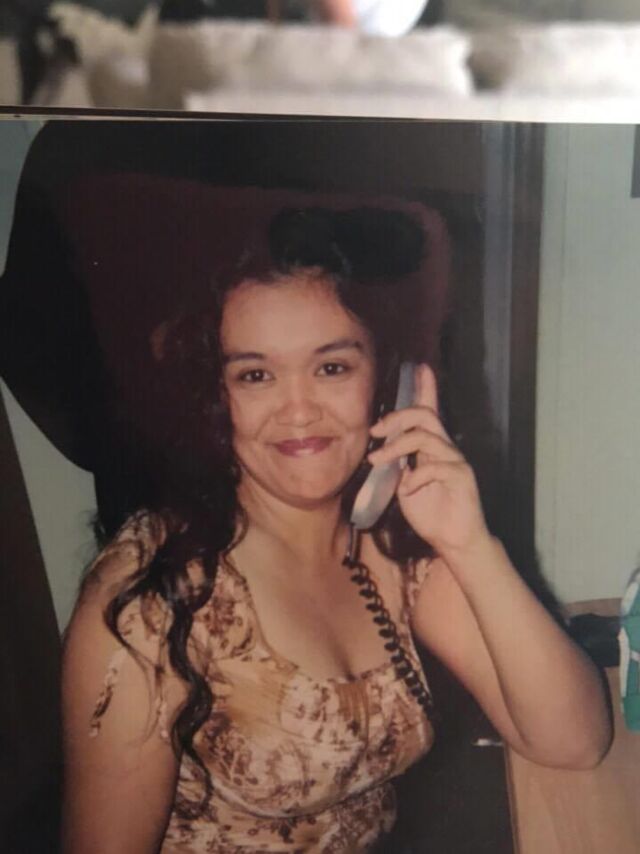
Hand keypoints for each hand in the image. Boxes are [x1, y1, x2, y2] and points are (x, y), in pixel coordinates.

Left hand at [367, 364, 489, 560]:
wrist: (454, 541)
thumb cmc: (431, 513)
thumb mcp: (405, 486)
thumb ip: (397, 466)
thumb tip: (382, 452)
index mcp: (431, 448)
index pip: (429, 411)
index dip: (426, 388)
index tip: (419, 367)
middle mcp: (445, 448)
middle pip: (425, 415)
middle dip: (397, 417)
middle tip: (375, 431)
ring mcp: (455, 461)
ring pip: (426, 436)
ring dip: (396, 447)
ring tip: (377, 461)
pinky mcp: (462, 477)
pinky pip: (435, 466)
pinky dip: (415, 477)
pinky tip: (407, 489)